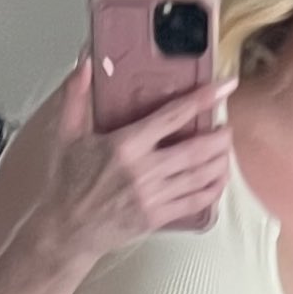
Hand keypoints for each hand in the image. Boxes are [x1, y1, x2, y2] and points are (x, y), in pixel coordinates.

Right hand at [41, 56, 235, 262]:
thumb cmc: (65, 183)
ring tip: (226, 150)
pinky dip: (213, 190)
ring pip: (200, 176)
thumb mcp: (65, 135)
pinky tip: (219, 180)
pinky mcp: (156, 217)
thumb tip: (87, 64)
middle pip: (196, 150)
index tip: (224, 87)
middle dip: (220, 137)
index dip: (202, 99)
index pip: (172, 117)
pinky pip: (194, 203)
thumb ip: (76, 96)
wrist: (64, 230)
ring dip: (220, 162)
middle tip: (228, 126)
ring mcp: (152, 196)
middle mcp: (143, 171)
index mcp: (125, 145)